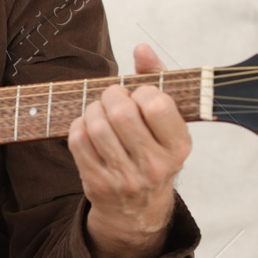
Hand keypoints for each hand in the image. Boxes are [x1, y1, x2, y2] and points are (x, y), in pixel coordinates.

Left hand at [67, 43, 191, 257]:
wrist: (138, 209)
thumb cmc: (153, 151)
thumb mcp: (168, 121)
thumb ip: (158, 79)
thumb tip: (142, 48)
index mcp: (179, 147)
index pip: (155, 104)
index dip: (142, 91)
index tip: (141, 96)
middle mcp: (155, 166)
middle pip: (120, 112)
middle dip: (111, 95)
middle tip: (113, 97)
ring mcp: (125, 178)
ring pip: (96, 125)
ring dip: (93, 109)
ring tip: (100, 111)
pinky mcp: (97, 183)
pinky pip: (78, 141)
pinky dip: (79, 126)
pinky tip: (89, 127)